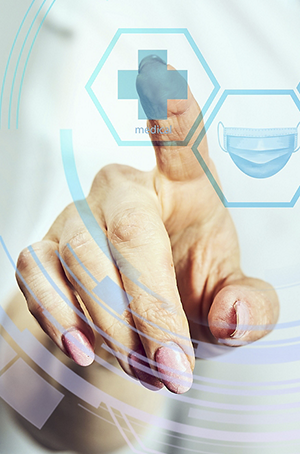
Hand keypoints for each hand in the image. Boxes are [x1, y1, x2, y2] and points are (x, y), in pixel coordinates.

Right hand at [16, 56, 278, 394]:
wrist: (136, 333)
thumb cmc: (190, 304)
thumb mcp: (229, 308)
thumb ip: (248, 309)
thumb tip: (234, 315)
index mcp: (185, 189)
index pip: (183, 142)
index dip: (172, 111)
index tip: (160, 74)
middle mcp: (125, 190)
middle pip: (130, 227)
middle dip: (151, 305)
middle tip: (174, 368)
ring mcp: (77, 217)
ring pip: (82, 253)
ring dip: (111, 322)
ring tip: (139, 367)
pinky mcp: (42, 250)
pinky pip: (37, 271)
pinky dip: (57, 313)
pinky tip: (81, 347)